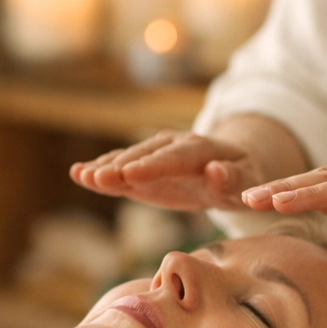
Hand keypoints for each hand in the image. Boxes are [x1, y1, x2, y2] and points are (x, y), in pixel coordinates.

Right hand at [69, 130, 268, 210]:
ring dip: (105, 168)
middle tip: (99, 178)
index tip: (132, 174)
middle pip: (144, 157)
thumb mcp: (248, 180)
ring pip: (127, 160)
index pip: (175, 157)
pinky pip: (120, 170)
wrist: (229, 167)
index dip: (153, 166)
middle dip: (121, 167)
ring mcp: (153, 156)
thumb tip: (216, 171)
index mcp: (200, 149)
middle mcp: (171, 146)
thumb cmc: (242, 177)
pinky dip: (101, 172)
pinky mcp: (142, 170)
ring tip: (82, 175)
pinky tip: (78, 174)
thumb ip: (234, 179)